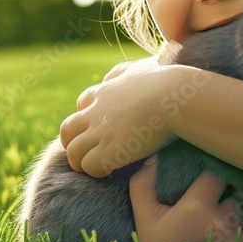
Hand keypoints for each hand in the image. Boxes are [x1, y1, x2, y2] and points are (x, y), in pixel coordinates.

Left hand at [60, 59, 176, 177]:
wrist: (174, 97)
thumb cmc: (164, 82)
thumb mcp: (136, 68)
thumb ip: (120, 73)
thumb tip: (110, 78)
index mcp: (101, 93)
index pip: (81, 106)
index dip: (88, 120)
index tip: (101, 130)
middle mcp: (94, 113)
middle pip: (67, 131)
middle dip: (73, 144)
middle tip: (89, 154)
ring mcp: (100, 132)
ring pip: (73, 153)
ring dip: (81, 162)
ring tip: (98, 169)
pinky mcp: (110, 151)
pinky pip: (89, 166)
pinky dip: (96, 172)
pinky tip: (110, 172)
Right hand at [129, 157, 242, 241]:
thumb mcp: (144, 215)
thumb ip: (142, 184)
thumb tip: (151, 156)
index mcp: (196, 206)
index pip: (217, 174)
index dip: (213, 173)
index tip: (207, 177)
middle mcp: (221, 220)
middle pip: (236, 191)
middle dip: (228, 193)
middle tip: (218, 196)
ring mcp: (236, 237)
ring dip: (240, 210)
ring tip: (228, 214)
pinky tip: (242, 229)